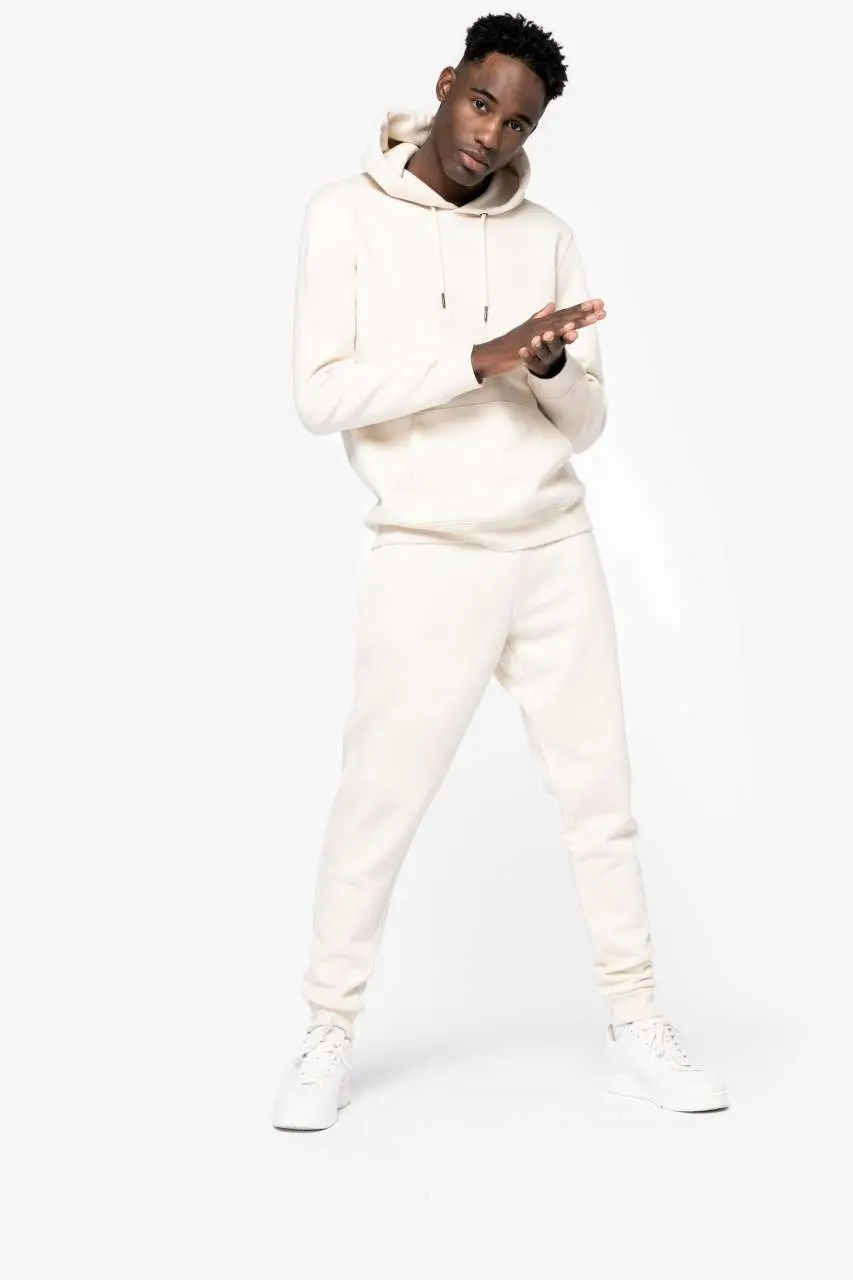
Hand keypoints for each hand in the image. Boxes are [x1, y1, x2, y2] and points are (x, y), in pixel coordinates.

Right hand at [471, 299, 605, 381]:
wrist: (493, 353)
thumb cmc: (511, 344)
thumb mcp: (527, 329)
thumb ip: (540, 316)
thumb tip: (552, 305)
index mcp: (543, 322)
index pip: (566, 313)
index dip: (583, 308)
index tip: (599, 304)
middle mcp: (541, 323)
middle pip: (567, 315)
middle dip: (585, 310)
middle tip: (602, 306)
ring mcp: (536, 332)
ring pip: (560, 324)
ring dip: (576, 319)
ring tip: (593, 316)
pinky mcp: (531, 342)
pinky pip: (549, 337)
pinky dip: (560, 333)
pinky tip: (571, 330)